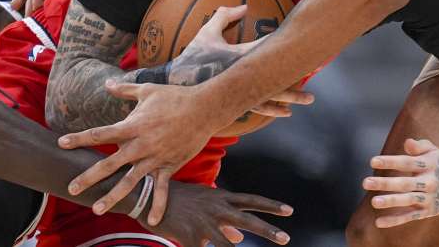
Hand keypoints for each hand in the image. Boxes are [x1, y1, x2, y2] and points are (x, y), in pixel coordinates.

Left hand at [58, 82, 221, 223]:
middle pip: (109, 164)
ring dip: (113, 197)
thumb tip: (107, 83)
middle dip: (89, 177)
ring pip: (130, 182)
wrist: (204, 109)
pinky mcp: (169, 166)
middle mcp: (140, 145)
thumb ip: (124, 90)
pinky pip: (161, 190)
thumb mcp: (147, 90)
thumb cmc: (174, 97)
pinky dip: (157, 205)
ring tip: (97, 209)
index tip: (62, 144)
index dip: (80, 138)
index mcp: (132, 126)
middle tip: (71, 189)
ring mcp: (155, 158)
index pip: (100, 134)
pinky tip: (151, 220)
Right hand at [147, 181, 292, 245]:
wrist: (149, 197)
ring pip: (227, 245)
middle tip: (286, 239)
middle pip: (247, 220)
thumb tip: (238, 238)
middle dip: (267, 230)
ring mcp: (203, 224)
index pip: (250, 200)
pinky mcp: (189, 237)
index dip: (270, 205)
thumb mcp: (203, 204)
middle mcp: (215, 209)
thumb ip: (222, 220)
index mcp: (220, 198)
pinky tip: (199, 246)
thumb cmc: (178, 200)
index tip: (289, 210)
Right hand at [172, 5, 312, 117]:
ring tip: (309, 99)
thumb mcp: (205, 33)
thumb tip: (245, 6)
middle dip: (297, 73)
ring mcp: (239, 91)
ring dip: (290, 96)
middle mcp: (242, 76)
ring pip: (271, 95)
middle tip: (317, 70)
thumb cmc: (191, 58)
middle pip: (275, 75)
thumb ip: (224, 15)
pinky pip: (258, 106)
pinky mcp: (235, 103)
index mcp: (237, 57)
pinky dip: (272, 108)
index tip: (302, 41)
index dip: (284, 45)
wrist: (175, 85)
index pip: (265, 49)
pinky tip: (285, 112)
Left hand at [362, 138, 438, 227]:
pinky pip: (410, 216)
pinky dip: (395, 220)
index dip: (390, 162)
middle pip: (405, 183)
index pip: (406, 163)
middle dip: (385, 183)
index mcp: (428, 165)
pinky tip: (378, 222)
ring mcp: (428, 198)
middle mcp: (429, 182)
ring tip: (373, 202)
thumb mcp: (432, 149)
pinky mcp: (428, 211)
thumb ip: (419, 145)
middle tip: (365, 183)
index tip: (373, 161)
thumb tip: (407, 143)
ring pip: (408, 201)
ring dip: (391, 202)